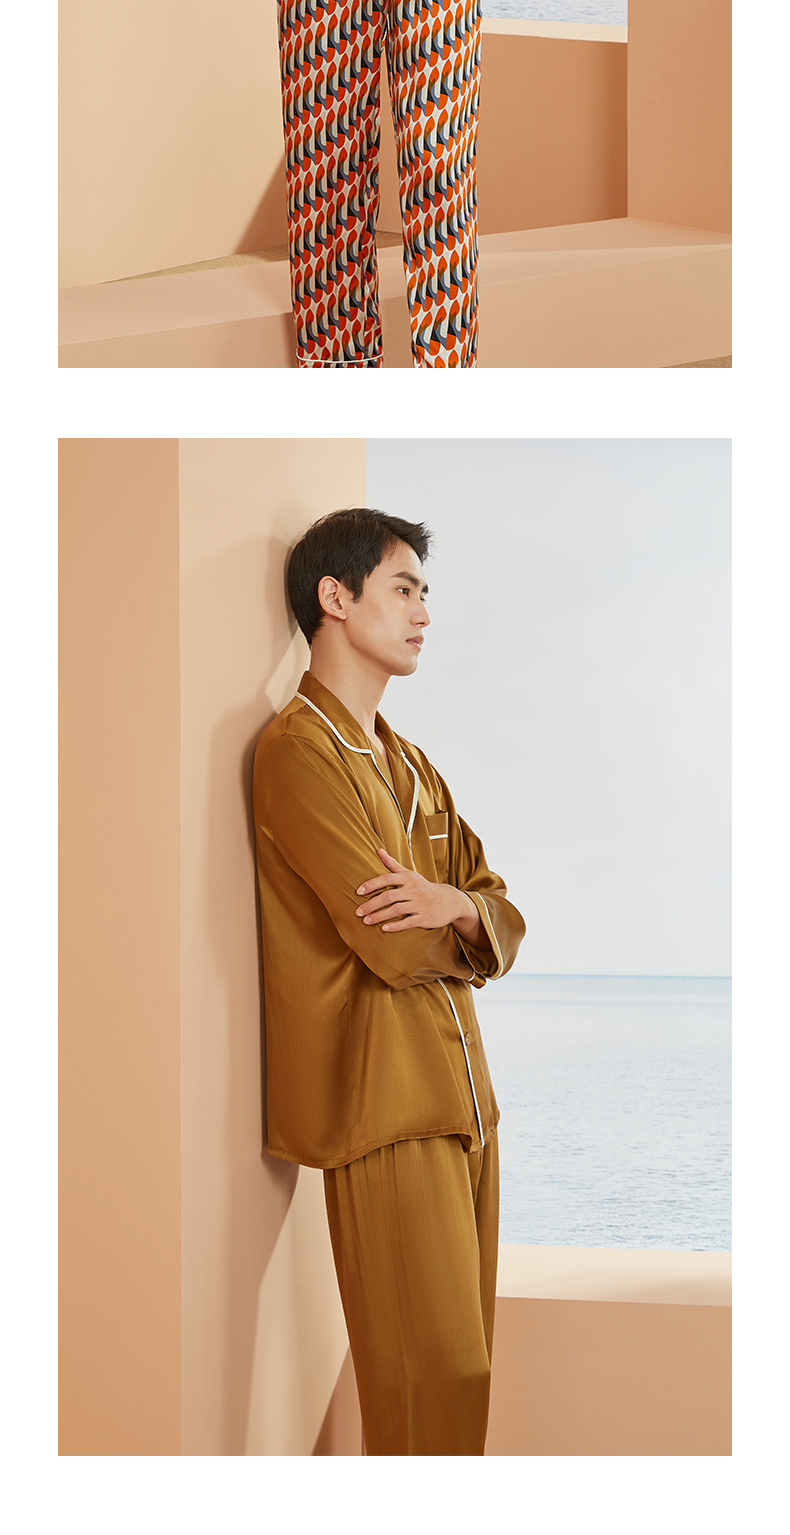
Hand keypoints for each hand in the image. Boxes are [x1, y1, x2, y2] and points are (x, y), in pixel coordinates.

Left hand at [355, 848, 483, 941]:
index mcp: (408, 878)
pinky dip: (395, 925)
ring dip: (380, 916)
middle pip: (389, 896)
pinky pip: (408, 922)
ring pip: (396, 910)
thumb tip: (378, 850)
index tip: (358, 892)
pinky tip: (384, 928)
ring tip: (366, 921)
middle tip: (358, 911)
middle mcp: (413, 890)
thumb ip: (392, 864)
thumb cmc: (423, 887)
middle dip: (371, 904)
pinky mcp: (424, 917)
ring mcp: (419, 904)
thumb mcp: (410, 874)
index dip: (372, 884)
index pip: (387, 878)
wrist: (449, 901)